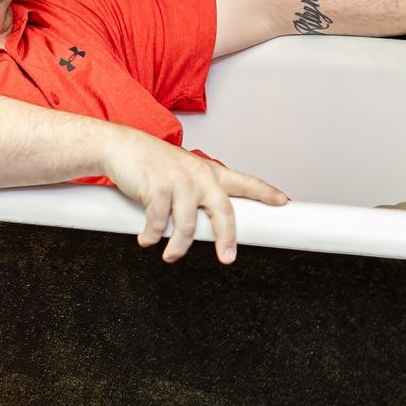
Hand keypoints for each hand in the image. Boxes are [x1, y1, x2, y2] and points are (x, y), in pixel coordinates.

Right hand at [100, 130, 288, 263]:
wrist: (122, 147)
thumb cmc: (154, 164)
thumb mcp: (185, 172)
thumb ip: (200, 193)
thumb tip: (209, 225)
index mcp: (210, 172)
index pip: (244, 182)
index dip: (265, 192)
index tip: (283, 201)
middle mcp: (199, 175)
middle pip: (222, 210)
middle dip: (226, 237)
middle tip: (227, 258)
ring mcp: (179, 181)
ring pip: (186, 225)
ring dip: (177, 246)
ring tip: (170, 255)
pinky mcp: (156, 187)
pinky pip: (157, 222)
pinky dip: (151, 236)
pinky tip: (146, 239)